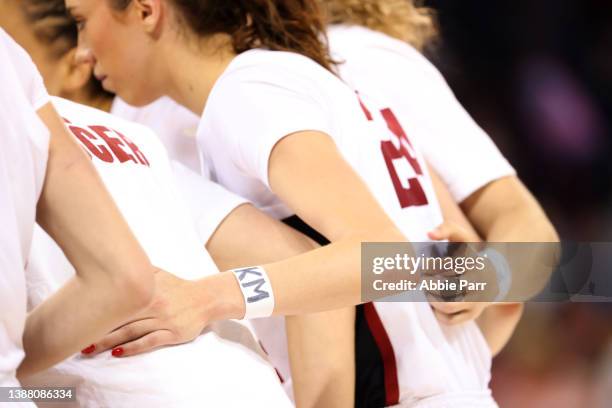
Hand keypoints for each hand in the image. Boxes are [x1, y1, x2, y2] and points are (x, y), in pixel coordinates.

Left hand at [83, 269, 210, 357]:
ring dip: (109, 342)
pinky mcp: (172, 333)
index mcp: (147, 290)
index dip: (98, 308)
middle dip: (98, 330)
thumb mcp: (160, 274)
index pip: (118, 300)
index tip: (79, 316)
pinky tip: (118, 353)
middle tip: (77, 339)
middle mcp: (153, 305)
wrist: (206, 298)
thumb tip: (118, 259)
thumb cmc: (180, 287)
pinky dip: (132, 348)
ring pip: (131, 332)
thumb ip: (141, 270)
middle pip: (120, 318)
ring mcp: (163, 320)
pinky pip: (149, 342)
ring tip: (90, 350)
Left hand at [427, 221, 490, 324]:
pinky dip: (436, 312)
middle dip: (428, 284)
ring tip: (427, 288)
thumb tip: (429, 234)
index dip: (430, 266)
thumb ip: (446, 228)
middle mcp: (479, 284)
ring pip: (447, 307)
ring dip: (431, 299)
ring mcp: (477, 302)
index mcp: (476, 264)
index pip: (449, 266)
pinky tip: (434, 300)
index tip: (422, 264)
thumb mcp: (462, 237)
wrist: (495, 276)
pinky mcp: (473, 315)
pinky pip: (449, 320)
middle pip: (446, 289)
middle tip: (422, 278)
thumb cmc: (470, 254)